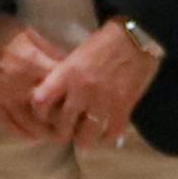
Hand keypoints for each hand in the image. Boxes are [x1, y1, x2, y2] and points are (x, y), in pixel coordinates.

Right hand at [0, 16, 63, 139]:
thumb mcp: (33, 34)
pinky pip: (7, 123)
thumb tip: (71, 66)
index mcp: (33, 64)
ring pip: (28, 122)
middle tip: (75, 124)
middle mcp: (20, 85)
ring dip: (44, 132)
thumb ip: (52, 51)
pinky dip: (20, 133)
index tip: (83, 100)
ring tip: (58, 136)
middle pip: (47, 109)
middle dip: (62, 119)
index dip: (73, 95)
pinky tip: (33, 138)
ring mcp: (5, 97)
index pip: (60, 86)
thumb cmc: (4, 31)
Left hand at [26, 22, 162, 147]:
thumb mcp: (77, 54)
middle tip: (66, 132)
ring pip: (86, 136)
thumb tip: (57, 95)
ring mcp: (102, 102)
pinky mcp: (122, 108)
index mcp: (67, 74)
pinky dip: (107, 138)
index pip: (41, 101)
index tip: (45, 116)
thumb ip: (66, 75)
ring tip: (85, 140)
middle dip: (62, 132)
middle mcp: (81, 91)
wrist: (137, 38)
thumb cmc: (106, 40)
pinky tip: (105, 135)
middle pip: (63, 125)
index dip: (40, 113)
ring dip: (84, 140)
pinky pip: (110, 134)